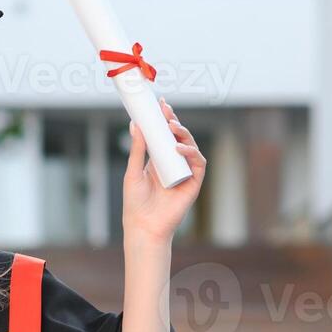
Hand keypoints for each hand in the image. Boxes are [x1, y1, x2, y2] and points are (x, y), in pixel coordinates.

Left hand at [122, 96, 206, 245]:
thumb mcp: (133, 171)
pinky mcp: (193, 183)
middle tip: (166, 112)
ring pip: (191, 147)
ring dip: (184, 135)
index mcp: (158, 160)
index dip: (164, 120)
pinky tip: (180, 148)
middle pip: (178, 138)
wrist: (143, 226)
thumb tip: (135, 124)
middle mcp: (173, 164)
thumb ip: (137, 149)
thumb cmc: (135, 202)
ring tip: (172, 127)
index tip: (161, 104)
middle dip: (174, 122)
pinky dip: (192, 153)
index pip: (164, 136)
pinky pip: (198, 163)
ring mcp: (185, 173)